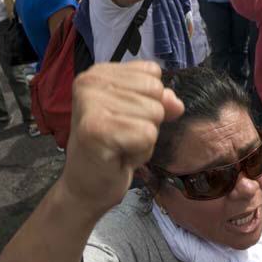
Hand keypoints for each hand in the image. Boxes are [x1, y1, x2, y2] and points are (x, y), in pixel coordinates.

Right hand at [61, 62, 183, 215]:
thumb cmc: (113, 148)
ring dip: (144, 139)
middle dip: (148, 120)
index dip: (150, 99)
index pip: (152, 72)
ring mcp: (90, 103)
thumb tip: (176, 103)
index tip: (125, 119)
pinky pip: (147, 134)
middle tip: (122, 136)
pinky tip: (119, 157)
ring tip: (120, 146)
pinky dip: (140, 152)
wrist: (86, 188)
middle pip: (155, 91)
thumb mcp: (140, 115)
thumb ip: (159, 100)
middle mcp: (90, 82)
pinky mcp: (95, 129)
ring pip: (154, 113)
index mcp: (99, 73)